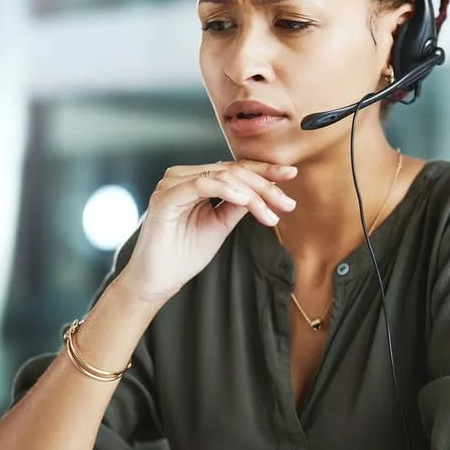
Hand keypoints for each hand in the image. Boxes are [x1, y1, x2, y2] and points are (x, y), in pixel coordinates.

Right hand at [115, 159, 297, 306]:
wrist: (158, 281)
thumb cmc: (184, 254)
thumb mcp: (221, 224)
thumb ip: (239, 204)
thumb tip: (266, 189)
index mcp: (195, 179)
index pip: (234, 168)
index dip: (264, 171)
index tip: (291, 175)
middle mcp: (182, 176)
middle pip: (232, 170)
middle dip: (265, 185)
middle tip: (288, 203)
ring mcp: (172, 184)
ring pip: (222, 175)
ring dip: (253, 193)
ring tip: (272, 212)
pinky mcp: (166, 197)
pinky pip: (202, 185)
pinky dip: (228, 191)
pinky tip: (247, 202)